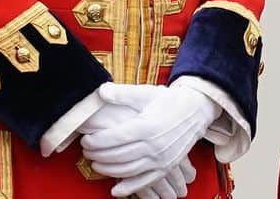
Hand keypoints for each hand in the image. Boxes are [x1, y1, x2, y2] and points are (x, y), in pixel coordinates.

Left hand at [81, 81, 218, 193]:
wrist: (194, 111)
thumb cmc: (167, 100)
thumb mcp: (145, 93)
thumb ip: (122, 93)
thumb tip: (100, 91)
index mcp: (146, 125)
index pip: (115, 138)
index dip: (97, 141)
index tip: (85, 140)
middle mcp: (153, 146)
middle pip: (119, 156)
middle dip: (99, 155)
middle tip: (86, 152)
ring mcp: (160, 159)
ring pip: (129, 170)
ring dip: (109, 170)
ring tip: (95, 164)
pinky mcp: (166, 167)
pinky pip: (145, 182)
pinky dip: (129, 188)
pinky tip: (115, 191)